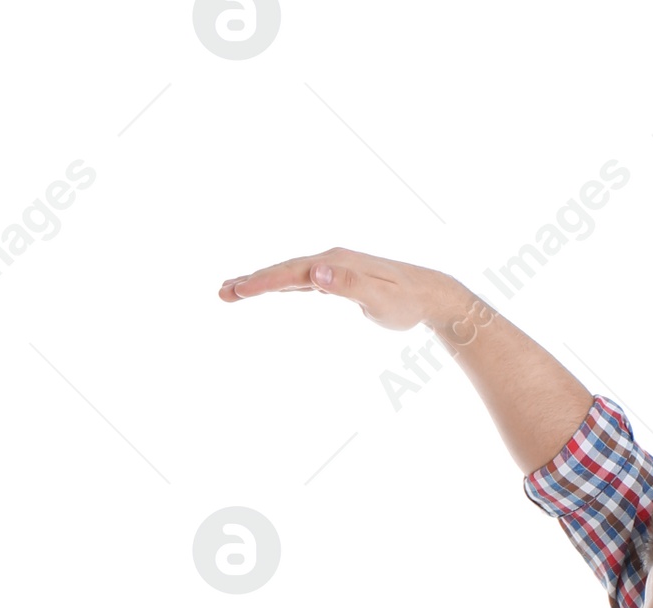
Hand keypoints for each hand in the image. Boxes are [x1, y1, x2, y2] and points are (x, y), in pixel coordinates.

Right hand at [218, 246, 470, 333]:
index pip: (289, 273)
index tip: (236, 291)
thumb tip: (316, 274)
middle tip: (222, 293)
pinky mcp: (339, 280)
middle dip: (251, 282)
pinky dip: (280, 285)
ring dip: (261, 282)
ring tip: (233, 291)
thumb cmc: (407, 302)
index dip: (260, 283)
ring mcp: (333, 269)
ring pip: (289, 275)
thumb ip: (348, 286)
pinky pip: (301, 282)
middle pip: (282, 270)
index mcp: (334, 264)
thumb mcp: (379, 298)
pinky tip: (271, 289)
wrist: (430, 294)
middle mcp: (330, 261)